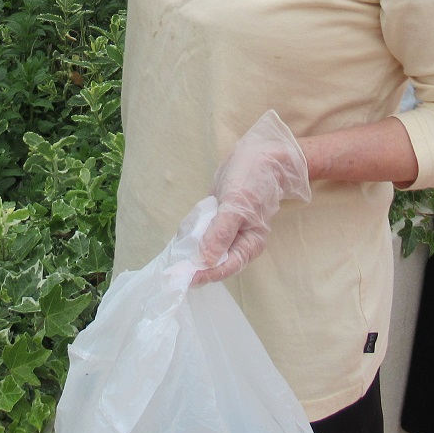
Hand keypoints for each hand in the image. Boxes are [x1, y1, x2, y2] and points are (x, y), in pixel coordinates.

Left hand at [192, 111, 311, 286]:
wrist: (260, 155)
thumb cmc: (254, 179)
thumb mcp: (236, 205)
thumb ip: (221, 233)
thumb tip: (205, 260)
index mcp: (249, 245)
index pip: (226, 267)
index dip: (206, 274)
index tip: (185, 277)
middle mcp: (238, 242)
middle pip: (214, 262)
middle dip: (195, 265)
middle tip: (173, 270)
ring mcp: (227, 231)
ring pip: (205, 248)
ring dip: (191, 251)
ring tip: (175, 256)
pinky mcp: (217, 219)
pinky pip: (201, 232)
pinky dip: (191, 234)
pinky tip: (182, 235)